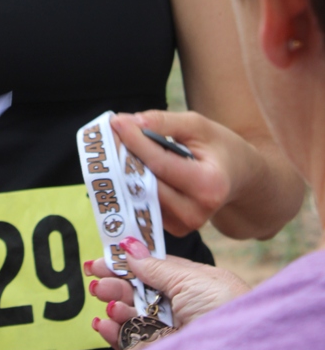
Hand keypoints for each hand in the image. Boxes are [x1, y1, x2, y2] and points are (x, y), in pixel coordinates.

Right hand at [85, 236, 249, 349]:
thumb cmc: (225, 311)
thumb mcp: (190, 279)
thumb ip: (156, 266)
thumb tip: (129, 245)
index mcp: (195, 285)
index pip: (154, 270)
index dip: (128, 263)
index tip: (104, 258)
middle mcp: (183, 308)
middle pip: (140, 293)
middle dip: (117, 284)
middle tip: (97, 279)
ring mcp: (173, 334)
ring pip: (134, 318)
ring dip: (115, 306)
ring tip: (105, 300)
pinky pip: (133, 343)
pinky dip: (115, 333)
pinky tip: (105, 324)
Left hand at [110, 110, 256, 235]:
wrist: (241, 178)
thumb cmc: (220, 147)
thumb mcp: (197, 126)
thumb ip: (164, 122)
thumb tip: (130, 122)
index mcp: (208, 185)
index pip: (160, 164)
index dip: (135, 141)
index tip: (116, 122)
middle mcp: (197, 212)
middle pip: (147, 182)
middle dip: (124, 155)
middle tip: (109, 132)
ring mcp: (184, 224)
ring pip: (141, 194)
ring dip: (125, 169)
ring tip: (117, 144)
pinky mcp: (174, 228)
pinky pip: (145, 202)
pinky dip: (134, 182)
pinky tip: (131, 163)